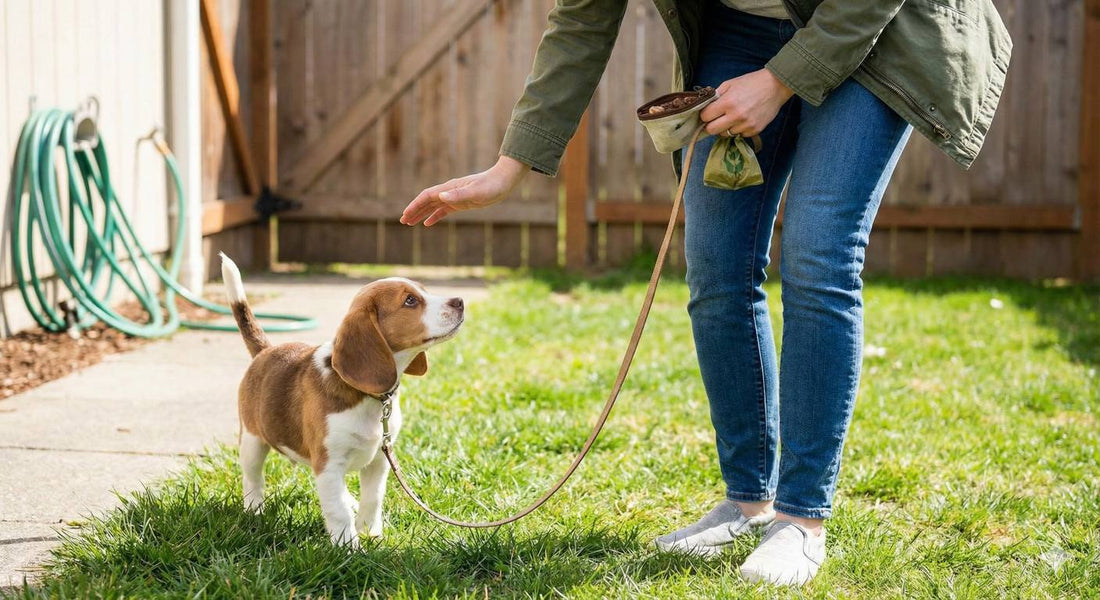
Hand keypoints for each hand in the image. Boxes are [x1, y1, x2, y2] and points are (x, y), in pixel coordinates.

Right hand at [401, 156, 530, 226]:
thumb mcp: (476, 192)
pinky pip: (443, 210)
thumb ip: (458, 195)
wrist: (503, 181)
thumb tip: (440, 197)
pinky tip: (428, 223)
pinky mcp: (461, 202)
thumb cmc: (491, 186)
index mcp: (449, 188)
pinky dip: (434, 216)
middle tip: (403, 221)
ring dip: (421, 214)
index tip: (405, 215)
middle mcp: (449, 191)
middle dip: (414, 210)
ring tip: (410, 223)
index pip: (426, 196)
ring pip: (433, 206)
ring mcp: (454, 197)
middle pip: (426, 201)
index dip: (415, 205)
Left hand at [700, 69, 793, 137]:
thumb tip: (704, 107)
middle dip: (711, 125)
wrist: (776, 86)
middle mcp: (736, 116)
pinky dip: (739, 129)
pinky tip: (744, 119)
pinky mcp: (754, 130)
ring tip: (734, 116)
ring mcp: (746, 125)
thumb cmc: (752, 83)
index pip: (705, 117)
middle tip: (716, 119)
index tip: (709, 113)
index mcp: (728, 102)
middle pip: (712, 130)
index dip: (705, 114)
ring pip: (726, 134)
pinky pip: (740, 135)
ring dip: (727, 127)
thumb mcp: (730, 84)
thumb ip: (716, 95)